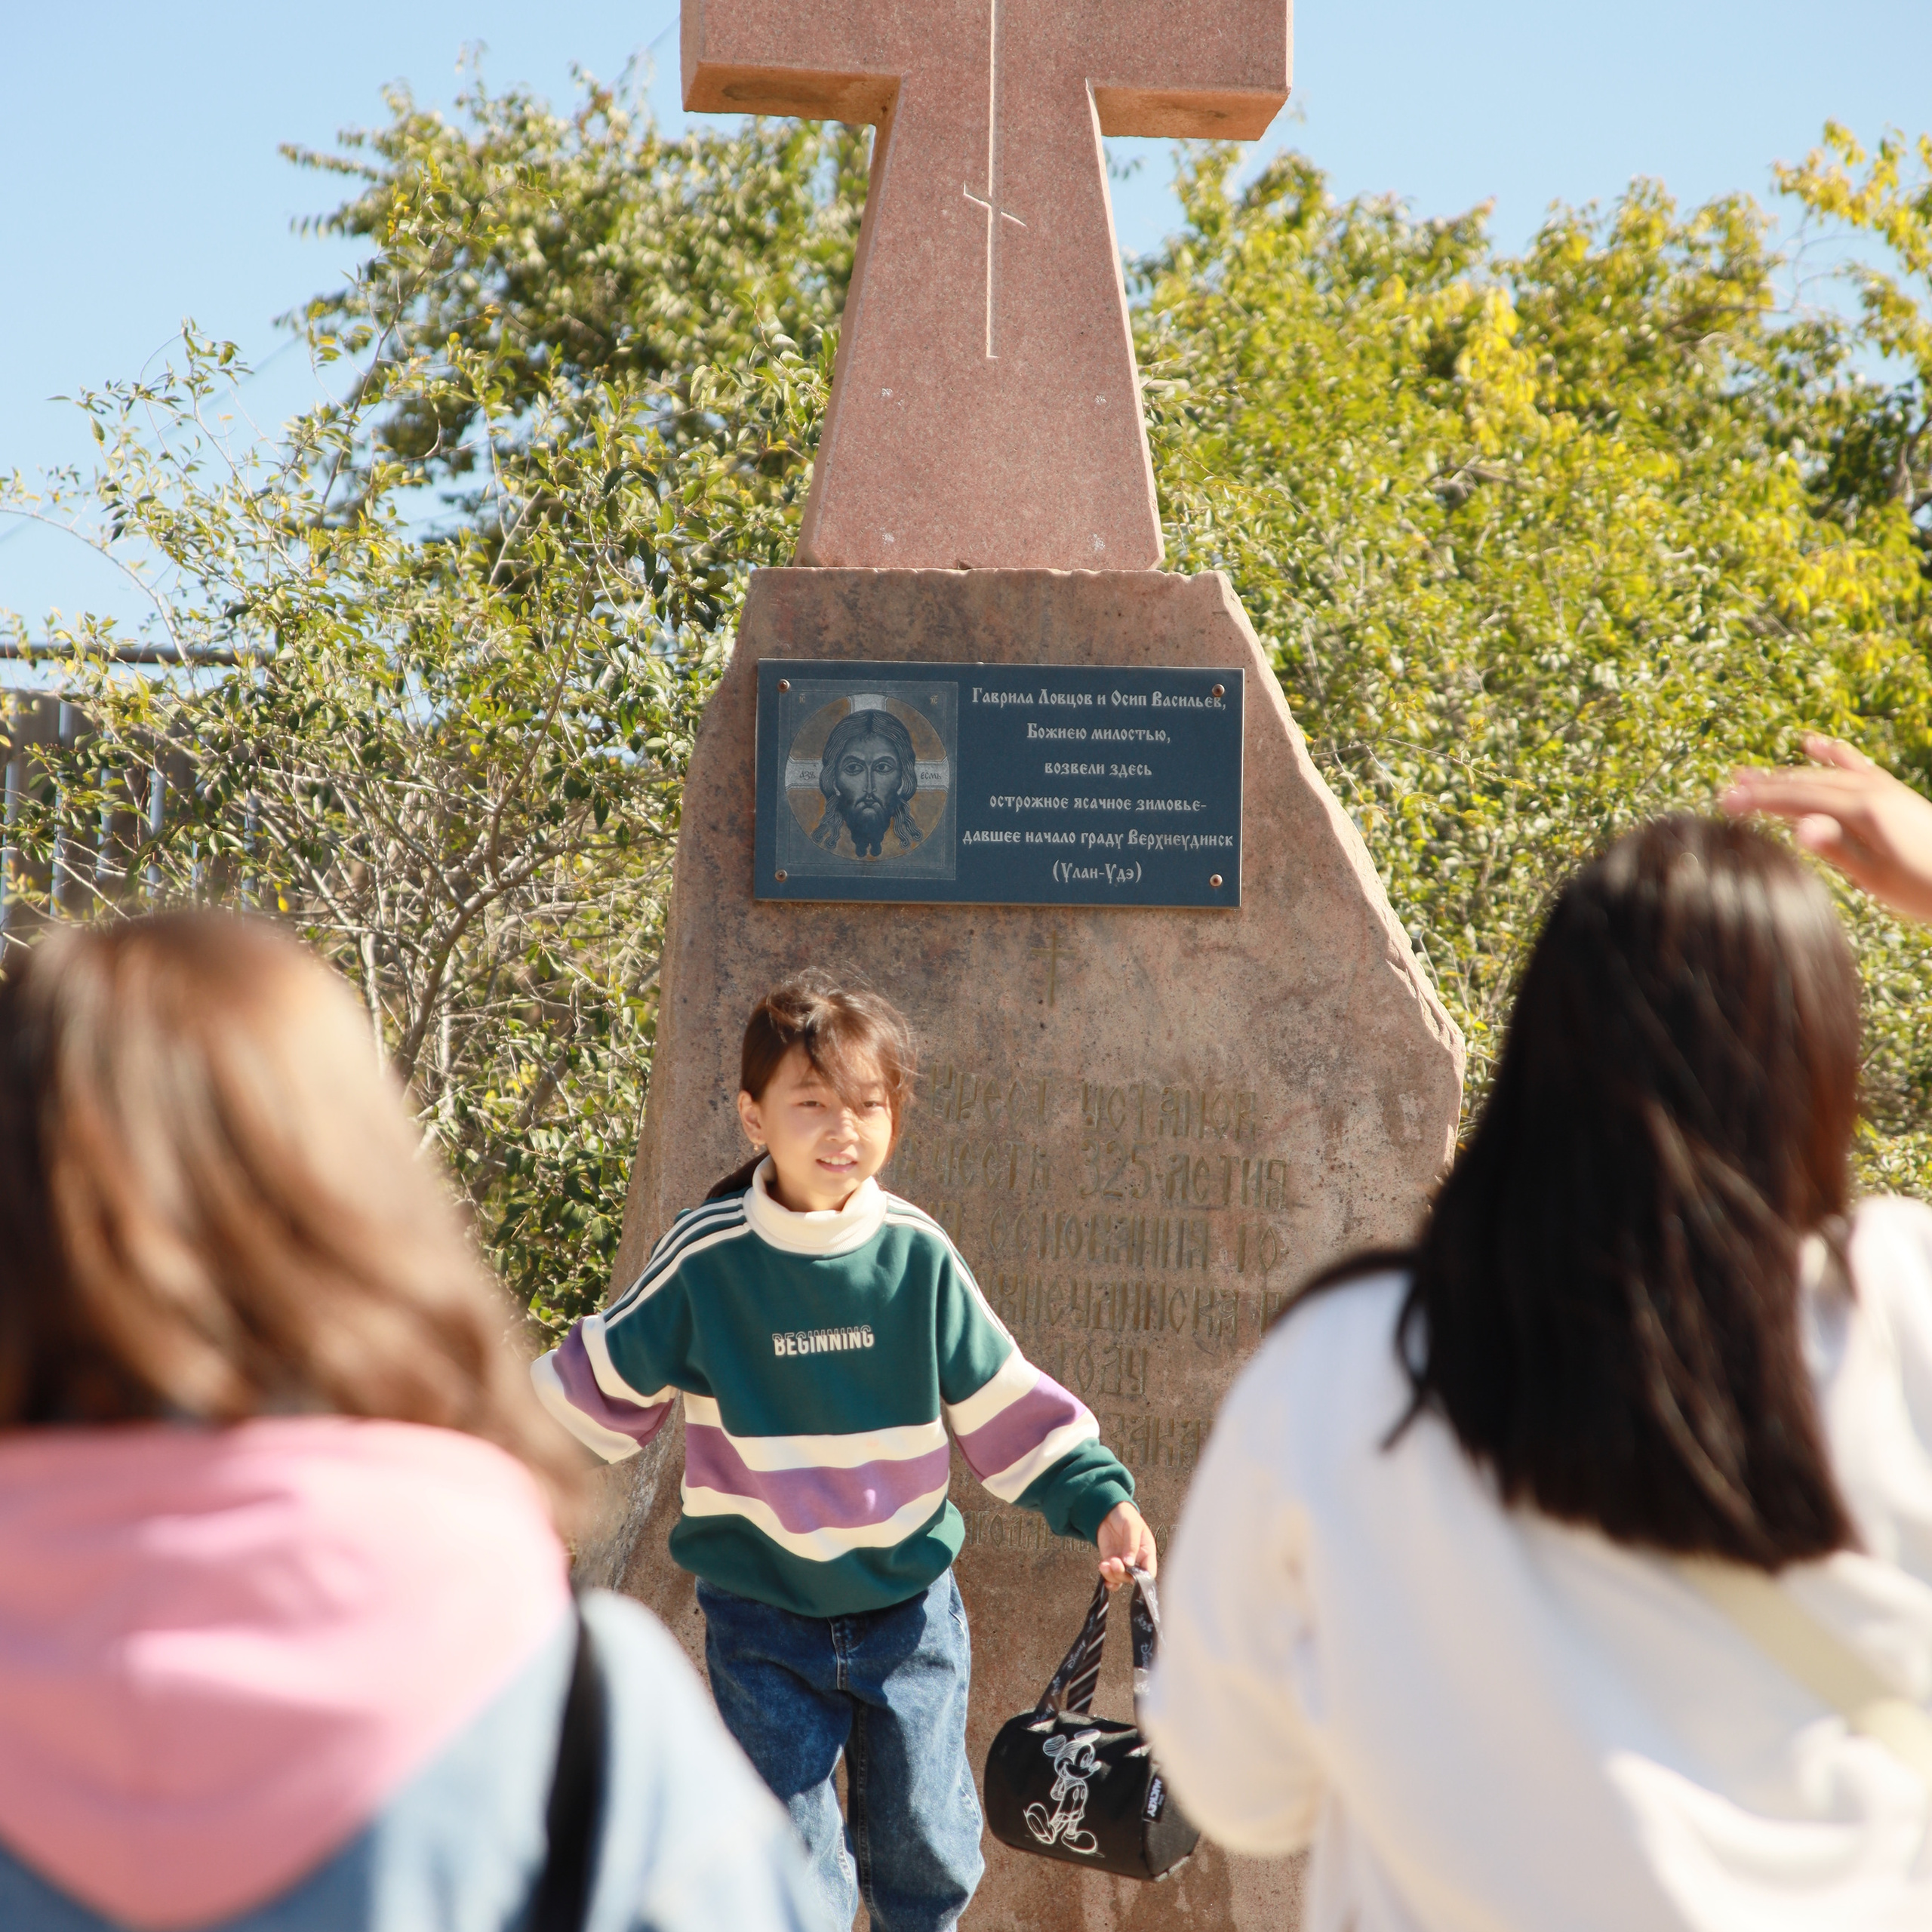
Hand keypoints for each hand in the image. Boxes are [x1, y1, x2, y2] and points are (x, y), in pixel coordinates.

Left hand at [1096, 1500, 1156, 1589]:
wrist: (1109, 1511)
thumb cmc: (1126, 1515)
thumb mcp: (1132, 1526)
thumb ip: (1132, 1544)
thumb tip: (1130, 1562)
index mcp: (1147, 1552)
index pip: (1149, 1572)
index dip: (1142, 1578)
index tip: (1132, 1574)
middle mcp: (1136, 1560)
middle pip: (1133, 1578)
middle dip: (1123, 1574)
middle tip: (1115, 1562)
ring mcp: (1123, 1562)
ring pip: (1120, 1578)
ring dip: (1112, 1575)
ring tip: (1105, 1563)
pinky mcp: (1111, 1561)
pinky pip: (1110, 1574)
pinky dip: (1106, 1576)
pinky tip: (1103, 1568)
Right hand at [1722, 734, 1931, 924]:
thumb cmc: (1923, 888)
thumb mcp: (1877, 877)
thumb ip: (1837, 849)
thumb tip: (1799, 827)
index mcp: (1864, 811)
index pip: (1798, 800)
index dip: (1759, 800)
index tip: (1724, 802)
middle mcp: (1872, 791)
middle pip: (1807, 783)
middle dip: (1764, 786)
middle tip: (1726, 789)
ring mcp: (1884, 788)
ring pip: (1826, 774)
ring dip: (1787, 773)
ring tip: (1750, 773)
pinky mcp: (1893, 792)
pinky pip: (1857, 766)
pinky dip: (1833, 754)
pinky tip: (1815, 743)